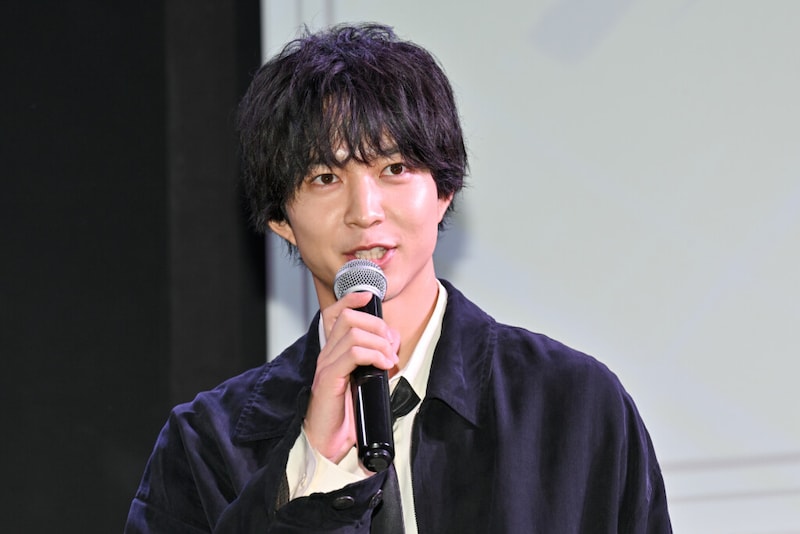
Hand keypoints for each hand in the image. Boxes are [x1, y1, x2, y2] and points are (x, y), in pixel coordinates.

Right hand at [303, 291, 399, 463]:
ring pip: (353, 333)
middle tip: (391, 346)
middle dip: (378, 326)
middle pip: (349, 317)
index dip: (352, 299)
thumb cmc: (348, 414)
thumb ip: (378, 358)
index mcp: (333, 351)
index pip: (336, 313)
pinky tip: (384, 365)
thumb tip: (394, 342)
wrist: (331, 444)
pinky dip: (374, 354)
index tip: (370, 296)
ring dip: (380, 342)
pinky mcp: (328, 379)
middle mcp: (326, 354)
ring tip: (389, 359)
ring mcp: (325, 365)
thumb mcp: (368, 379)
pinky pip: (352, 353)